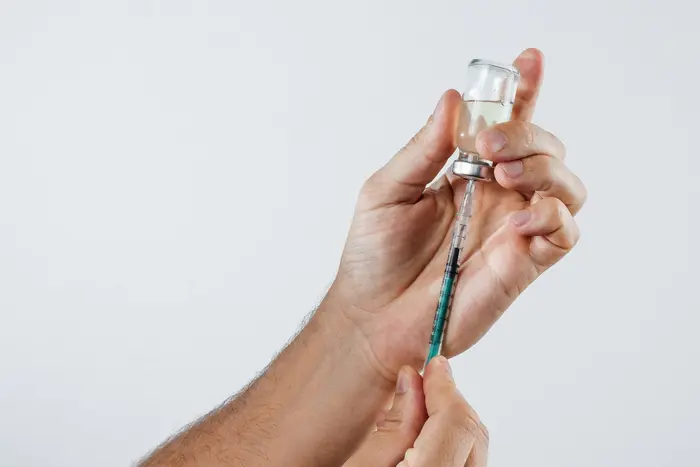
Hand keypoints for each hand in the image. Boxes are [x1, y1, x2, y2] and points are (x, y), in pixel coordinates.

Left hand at [325, 48, 586, 376]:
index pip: (506, 124)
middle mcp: (496, 197)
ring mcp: (513, 230)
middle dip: (527, 134)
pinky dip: (551, 215)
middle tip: (488, 145)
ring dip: (544, 169)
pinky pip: (564, 232)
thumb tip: (455, 99)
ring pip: (567, 186)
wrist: (372, 317)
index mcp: (466, 173)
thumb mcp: (388, 190)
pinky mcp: (523, 264)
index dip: (522, 92)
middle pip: (546, 149)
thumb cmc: (374, 256)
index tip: (527, 61)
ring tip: (501, 174)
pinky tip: (516, 218)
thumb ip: (425, 148)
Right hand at [344, 357, 487, 466]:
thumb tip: (412, 382)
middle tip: (418, 386)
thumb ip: (392, 427)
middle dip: (448, 403)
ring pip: (474, 447)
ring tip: (411, 419)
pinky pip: (467, 462)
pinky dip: (449, 447)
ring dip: (448, 426)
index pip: (456, 420)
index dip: (443, 386)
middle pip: (473, 431)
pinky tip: (419, 446)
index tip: (432, 364)